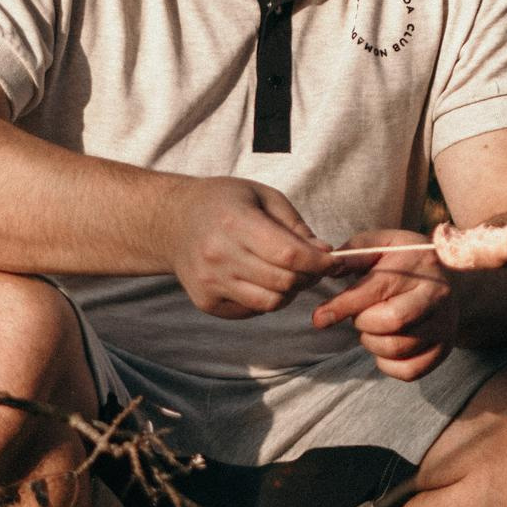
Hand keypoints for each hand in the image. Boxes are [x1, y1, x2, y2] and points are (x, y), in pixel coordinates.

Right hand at [162, 177, 331, 317]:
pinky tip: (259, 278)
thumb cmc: (224, 202)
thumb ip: (295, 226)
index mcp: (234, 222)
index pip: (290, 255)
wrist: (173, 222)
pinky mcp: (207, 302)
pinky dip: (265, 298)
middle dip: (308, 277)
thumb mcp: (263, 196)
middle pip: (284, 282)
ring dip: (289, 291)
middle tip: (313, 266)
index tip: (332, 261)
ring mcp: (210, 282)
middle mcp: (219, 255)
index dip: (319, 262)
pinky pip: (252, 310)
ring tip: (286, 273)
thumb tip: (325, 254)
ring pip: (271, 303)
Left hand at [312, 229, 457, 380]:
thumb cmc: (405, 259)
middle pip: (390, 323)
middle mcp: (437, 297)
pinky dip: (387, 363)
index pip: (376, 292)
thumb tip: (328, 269)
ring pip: (396, 348)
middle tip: (362, 313)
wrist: (450, 274)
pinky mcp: (444, 349)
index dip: (342, 307)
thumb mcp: (381, 243)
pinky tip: (385, 344)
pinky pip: (409, 371)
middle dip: (363, 322)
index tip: (319, 318)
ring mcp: (444, 325)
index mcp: (420, 266)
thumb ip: (354, 254)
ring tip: (374, 326)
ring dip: (372, 342)